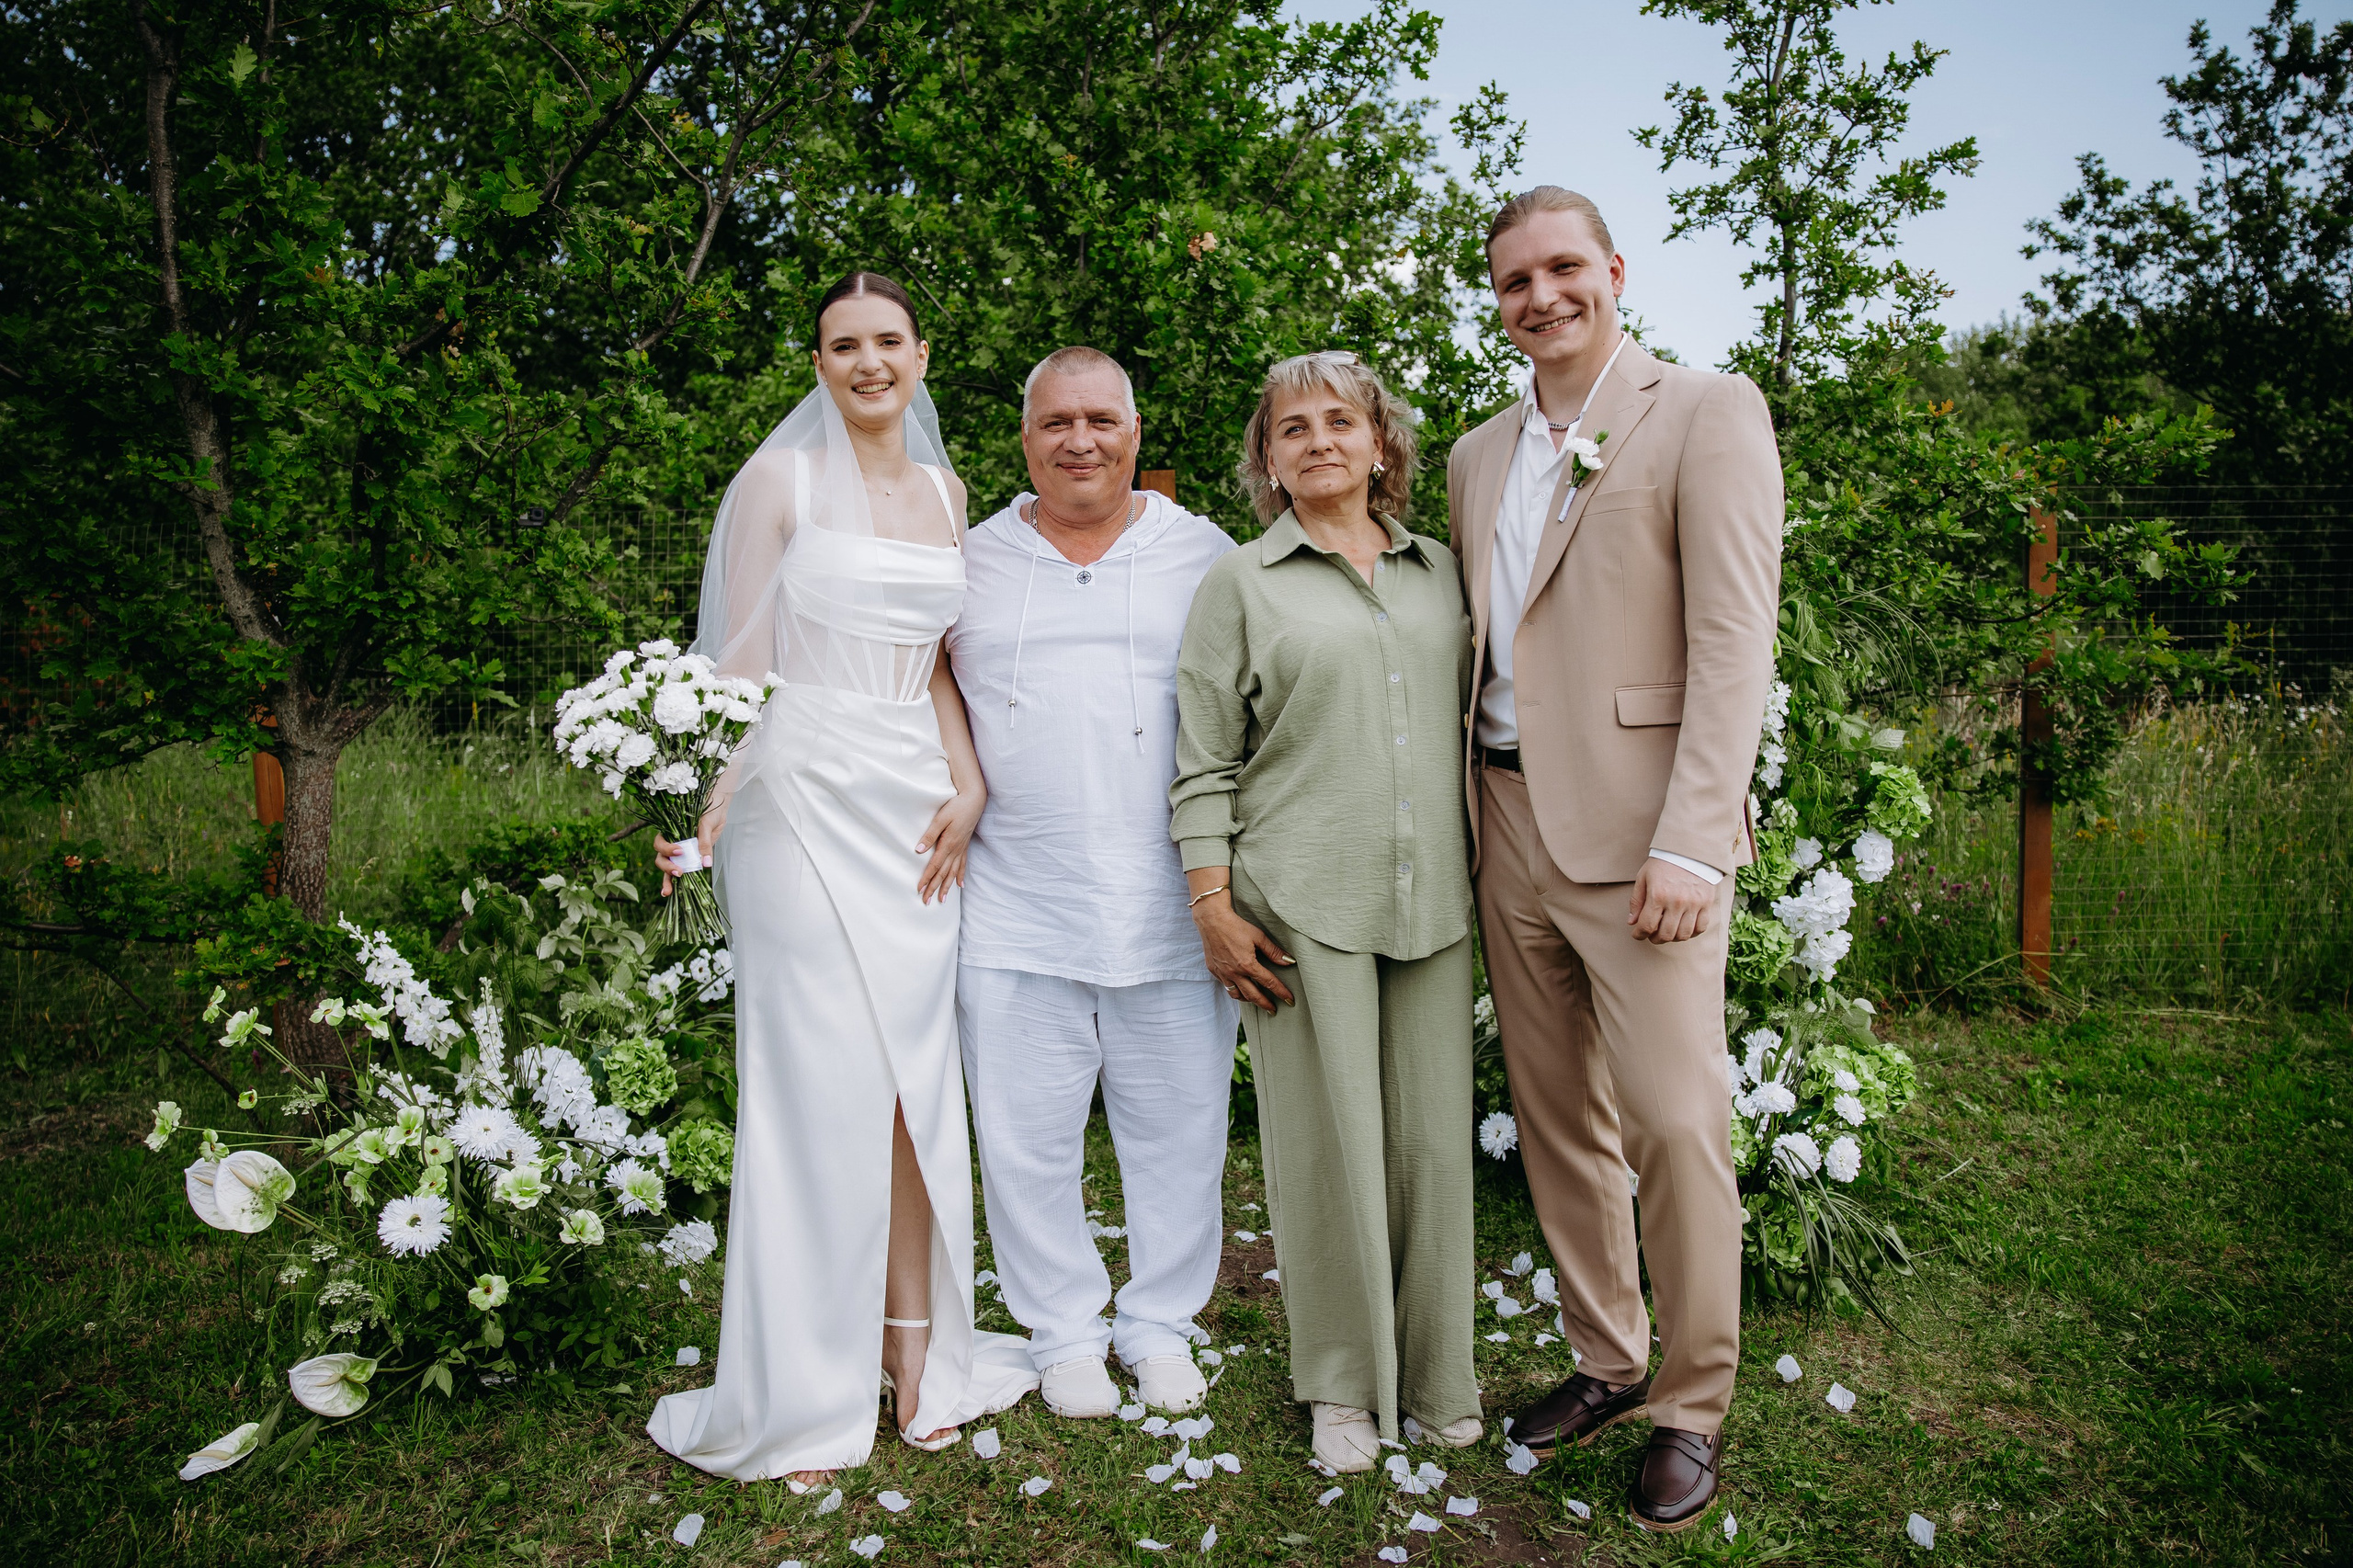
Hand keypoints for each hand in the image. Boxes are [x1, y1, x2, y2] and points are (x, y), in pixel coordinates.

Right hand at [654, 802, 726, 897]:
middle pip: (661, 858)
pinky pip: (680, 871)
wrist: (718, 810)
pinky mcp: (689, 859)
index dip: (667, 848)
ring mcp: (680, 853)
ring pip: (667, 867)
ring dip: (667, 880)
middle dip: (667, 867)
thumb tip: (705, 864)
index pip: (661, 843)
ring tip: (669, 891)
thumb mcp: (706, 824)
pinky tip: (671, 893)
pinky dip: (675, 883)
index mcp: (670, 831)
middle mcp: (672, 843)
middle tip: (679, 872)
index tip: (680, 851)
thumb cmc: (708, 812)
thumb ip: (704, 843)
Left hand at [916, 788, 982, 903]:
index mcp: (948, 844)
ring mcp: (962, 849)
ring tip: (942, 899)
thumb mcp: (940, 818)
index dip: (926, 879)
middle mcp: (956, 850)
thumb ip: (929, 835)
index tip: (919, 890)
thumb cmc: (956, 807)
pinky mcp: (965, 846)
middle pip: (943, 874)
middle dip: (934, 888)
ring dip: (947, 887)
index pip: (934, 866)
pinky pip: (963, 865)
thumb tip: (918, 851)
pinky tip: (960, 886)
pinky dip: (961, 876)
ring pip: (954, 873)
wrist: (974, 800)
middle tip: (927, 902)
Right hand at [1192, 895, 1295, 1010]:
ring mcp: (1223, 973)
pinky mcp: (1214, 970)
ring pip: (1236, 995)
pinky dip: (1234, 989)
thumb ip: (1273, 951)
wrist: (1212, 920)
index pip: (1268, 983)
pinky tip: (1240, 986)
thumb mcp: (1258, 936)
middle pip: (1253, 996)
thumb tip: (1289, 961)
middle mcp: (1234, 972)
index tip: (1289, 1000)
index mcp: (1247, 965)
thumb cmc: (1236, 926)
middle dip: (1265, 1004)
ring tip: (1256, 1000)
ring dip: (1248, 999)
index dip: (1281, 992)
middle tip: (1274, 1010)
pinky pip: (1226, 986)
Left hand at [1627, 857, 1714, 943]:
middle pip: (1666, 934)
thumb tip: (1632, 922)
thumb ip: (1637, 901)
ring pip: (1683, 935)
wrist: (1689, 850)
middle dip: (1655, 939)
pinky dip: (1691, 933)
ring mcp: (1694, 904)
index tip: (1637, 934)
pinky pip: (1700, 928)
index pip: (1647, 925)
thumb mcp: (1644, 877)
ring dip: (1673, 938)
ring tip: (1667, 932)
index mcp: (1658, 895)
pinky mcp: (1706, 903)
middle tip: (1651, 935)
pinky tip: (1683, 928)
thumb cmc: (1663, 863)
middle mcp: (1677, 902)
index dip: (1639, 934)